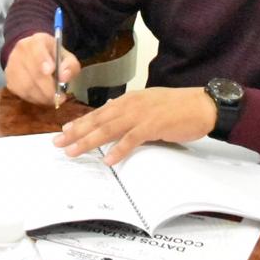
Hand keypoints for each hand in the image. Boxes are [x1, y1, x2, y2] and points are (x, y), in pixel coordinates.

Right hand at [4, 32, 81, 106]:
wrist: (30, 54)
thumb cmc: (51, 56)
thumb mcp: (65, 56)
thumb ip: (69, 65)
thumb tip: (64, 77)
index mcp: (37, 41)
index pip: (37, 49)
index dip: (42, 60)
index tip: (50, 71)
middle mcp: (21, 51)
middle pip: (33, 72)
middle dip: (48, 88)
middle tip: (60, 97)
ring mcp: (12, 65)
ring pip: (27, 86)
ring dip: (43, 96)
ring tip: (53, 99)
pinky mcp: (9, 80)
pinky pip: (22, 93)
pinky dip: (34, 99)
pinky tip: (42, 97)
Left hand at [53, 86, 217, 165]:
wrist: (201, 105)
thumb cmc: (176, 106)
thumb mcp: (148, 103)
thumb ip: (130, 109)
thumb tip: (112, 111)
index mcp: (128, 100)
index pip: (99, 113)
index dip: (80, 123)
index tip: (64, 131)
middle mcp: (130, 105)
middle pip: (98, 121)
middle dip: (76, 132)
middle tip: (58, 143)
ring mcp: (140, 115)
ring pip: (108, 129)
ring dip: (89, 141)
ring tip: (73, 151)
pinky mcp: (153, 126)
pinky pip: (131, 139)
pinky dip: (119, 150)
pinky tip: (107, 159)